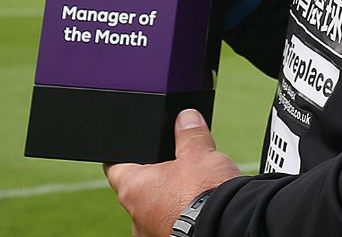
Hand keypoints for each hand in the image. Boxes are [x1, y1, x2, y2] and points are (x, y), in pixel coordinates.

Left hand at [105, 109, 238, 236]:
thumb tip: (186, 116)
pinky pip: (167, 224)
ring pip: (153, 210)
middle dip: (155, 179)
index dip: (122, 156)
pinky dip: (178, 216)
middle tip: (175, 167)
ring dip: (167, 200)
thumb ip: (190, 133)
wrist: (227, 225)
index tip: (130, 150)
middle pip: (138, 189)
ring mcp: (150, 233)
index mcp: (133, 187)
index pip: (115, 167)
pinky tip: (196, 209)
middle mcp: (135, 215)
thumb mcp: (199, 152)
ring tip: (191, 190)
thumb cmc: (204, 191)